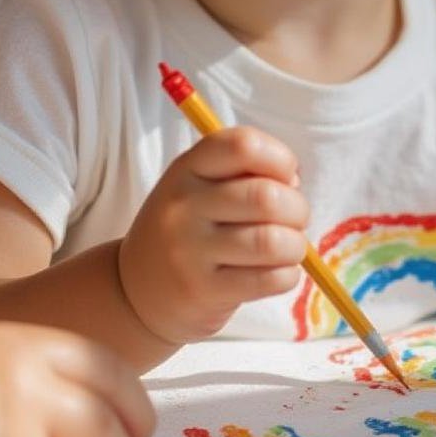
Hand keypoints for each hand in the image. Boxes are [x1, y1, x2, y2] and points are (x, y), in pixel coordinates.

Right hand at [118, 126, 307, 345]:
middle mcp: (184, 205)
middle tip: (294, 220)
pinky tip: (278, 272)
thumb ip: (245, 175)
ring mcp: (189, 250)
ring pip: (271, 241)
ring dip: (295, 246)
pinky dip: (287, 276)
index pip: (243, 145)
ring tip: (288, 248)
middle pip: (266, 196)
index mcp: (188, 168)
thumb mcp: (200, 188)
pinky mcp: (203, 290)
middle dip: (298, 208)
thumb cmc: (188, 230)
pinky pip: (269, 279)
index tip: (286, 177)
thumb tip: (293, 185)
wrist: (138, 291)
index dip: (280, 158)